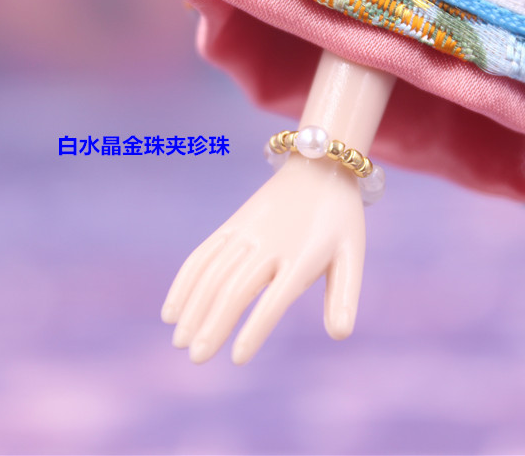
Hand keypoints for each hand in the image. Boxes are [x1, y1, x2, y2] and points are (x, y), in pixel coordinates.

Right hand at [160, 153, 365, 363]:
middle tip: (197, 358)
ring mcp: (246, 233)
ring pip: (213, 274)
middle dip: (213, 324)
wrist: (319, 165)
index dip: (255, 329)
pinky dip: (185, 282)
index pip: (274, 299)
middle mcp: (269, 244)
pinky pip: (202, 255)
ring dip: (193, 308)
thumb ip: (343, 295)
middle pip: (235, 289)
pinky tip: (172, 311)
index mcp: (302, 256)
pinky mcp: (231, 226)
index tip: (237, 359)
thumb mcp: (352, 254)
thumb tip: (340, 335)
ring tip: (181, 342)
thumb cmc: (339, 219)